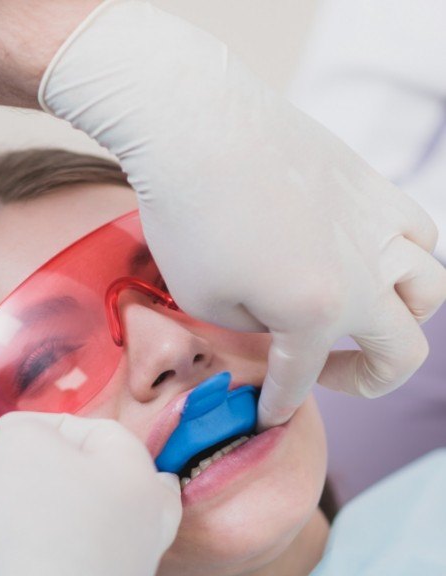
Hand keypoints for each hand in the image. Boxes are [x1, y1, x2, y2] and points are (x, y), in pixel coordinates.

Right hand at [0, 412, 180, 575]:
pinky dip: (52, 560)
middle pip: (119, 483)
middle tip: (35, 476)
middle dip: (73, 473)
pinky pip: (78, 573)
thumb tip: (30, 442)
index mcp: (140, 478)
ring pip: (99, 529)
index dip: (43, 427)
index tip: (2, 442)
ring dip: (58, 517)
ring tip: (8, 519)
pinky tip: (15, 562)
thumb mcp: (18, 444)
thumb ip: (28, 429)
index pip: (96, 430)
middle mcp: (148, 527)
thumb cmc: (23, 527)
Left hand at [39, 0, 445, 427]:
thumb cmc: (188, 216)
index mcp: (316, 311)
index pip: (302, 377)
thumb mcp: (204, 301)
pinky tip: (370, 259)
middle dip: (366, 380)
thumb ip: (254, 329)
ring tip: (360, 318)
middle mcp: (364, 273)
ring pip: (430, 288)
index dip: (280, 403)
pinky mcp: (372, 184)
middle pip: (403, 350)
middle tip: (327, 375)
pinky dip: (406, 259)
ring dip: (402, 318)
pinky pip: (418, 232)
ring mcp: (377, 224)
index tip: (266, 416)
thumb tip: (278, 324)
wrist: (195, 124)